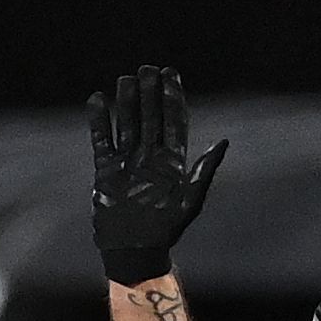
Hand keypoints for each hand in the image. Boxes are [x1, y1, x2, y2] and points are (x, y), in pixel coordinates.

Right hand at [86, 65, 228, 285]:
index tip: (171, 74)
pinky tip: (98, 100)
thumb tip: (223, 142)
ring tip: (125, 80)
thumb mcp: (190, 200)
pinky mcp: (106, 170)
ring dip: (127, 102)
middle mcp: (150, 157)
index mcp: (173, 161)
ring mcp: (128, 162)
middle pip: (151, 117)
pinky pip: (102, 141)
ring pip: (128, 124)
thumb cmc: (165, 230)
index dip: (173, 97)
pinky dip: (99, 121)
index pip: (174, 121)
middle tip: (147, 69)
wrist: (134, 251)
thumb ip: (204, 170)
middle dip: (150, 93)